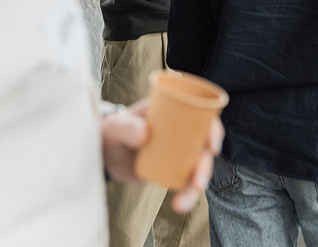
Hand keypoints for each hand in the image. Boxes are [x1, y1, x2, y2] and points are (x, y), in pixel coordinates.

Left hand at [101, 101, 224, 212]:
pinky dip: (186, 194)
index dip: (212, 129)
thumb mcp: (118, 127)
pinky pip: (186, 181)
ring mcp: (179, 151)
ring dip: (197, 185)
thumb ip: (128, 128)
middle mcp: (182, 131)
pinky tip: (180, 205)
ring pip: (197, 167)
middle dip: (205, 166)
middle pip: (203, 147)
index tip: (212, 146)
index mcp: (175, 112)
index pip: (202, 117)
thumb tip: (145, 134)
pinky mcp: (172, 169)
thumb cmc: (114, 131)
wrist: (105, 152)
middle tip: (198, 182)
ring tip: (183, 203)